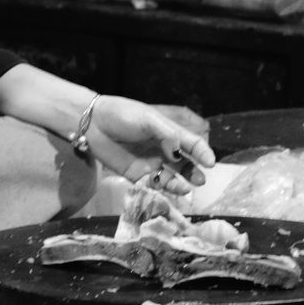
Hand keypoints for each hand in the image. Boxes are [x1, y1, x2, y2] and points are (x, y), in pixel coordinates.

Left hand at [85, 95, 215, 194]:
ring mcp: (150, 163)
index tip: (211, 162)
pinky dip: (162, 189)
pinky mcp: (137, 175)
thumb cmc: (122, 114)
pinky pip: (154, 185)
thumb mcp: (147, 119)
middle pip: (185, 163)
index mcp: (168, 132)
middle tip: (200, 179)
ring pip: (172, 177)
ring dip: (180, 183)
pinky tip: (167, 190)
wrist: (92, 123)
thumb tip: (182, 151)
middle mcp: (163, 149)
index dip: (202, 152)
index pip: (191, 143)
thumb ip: (167, 134)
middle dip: (194, 172)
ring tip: (186, 187)